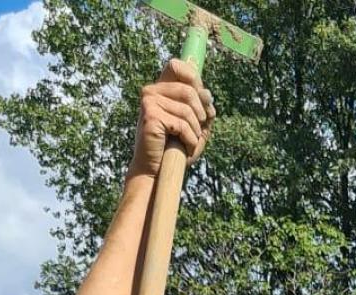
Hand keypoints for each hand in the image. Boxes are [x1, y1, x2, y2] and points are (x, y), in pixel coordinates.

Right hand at [128, 59, 215, 176]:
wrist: (156, 168)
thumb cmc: (176, 146)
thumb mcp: (196, 124)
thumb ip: (203, 106)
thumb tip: (207, 92)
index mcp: (161, 88)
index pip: (176, 65)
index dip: (194, 78)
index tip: (203, 98)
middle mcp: (151, 90)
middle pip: (190, 89)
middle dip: (201, 113)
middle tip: (199, 129)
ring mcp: (149, 102)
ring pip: (188, 109)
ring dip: (196, 130)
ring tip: (190, 140)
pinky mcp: (150, 116)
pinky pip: (182, 124)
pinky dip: (190, 139)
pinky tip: (185, 146)